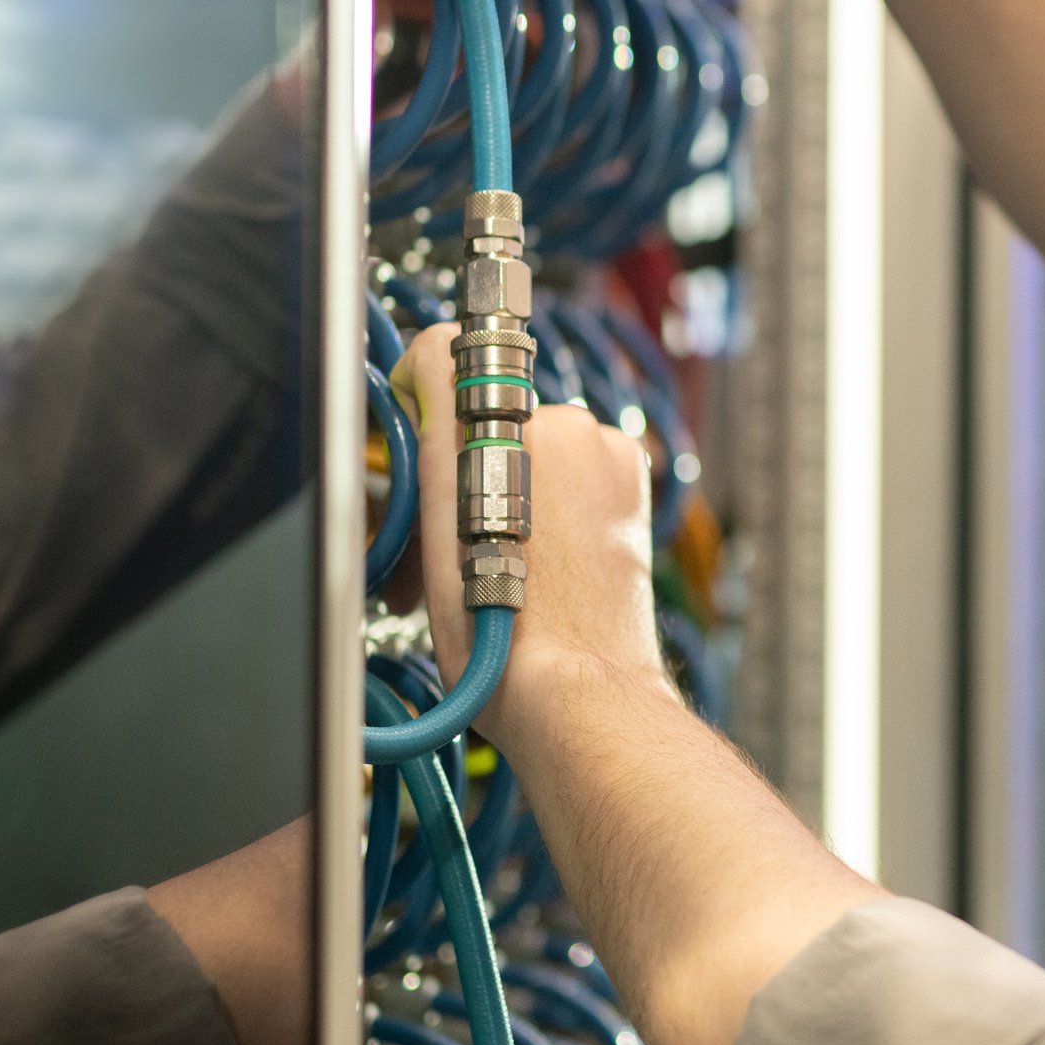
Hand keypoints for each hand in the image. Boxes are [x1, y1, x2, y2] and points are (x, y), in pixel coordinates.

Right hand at [399, 324, 665, 747]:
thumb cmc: (497, 633)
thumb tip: (429, 368)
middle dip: (463, 464)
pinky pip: (578, 463)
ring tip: (493, 557)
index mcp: (488, 423)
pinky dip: (557, 497)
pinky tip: (541, 553)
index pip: (442, 354)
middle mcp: (552, 418)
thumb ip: (431, 424)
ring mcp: (599, 446)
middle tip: (446, 538)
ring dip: (511, 485)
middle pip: (488, 412)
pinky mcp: (629, 474)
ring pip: (535, 441)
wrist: (575, 690)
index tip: (415, 436)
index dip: (418, 395)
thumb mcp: (430, 524)